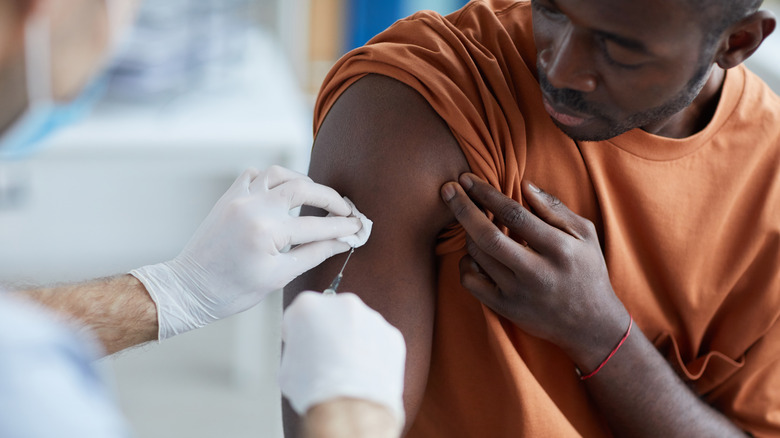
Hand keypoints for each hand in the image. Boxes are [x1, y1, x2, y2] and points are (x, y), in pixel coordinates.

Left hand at [131, 166, 363, 338]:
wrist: (189, 289)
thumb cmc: (232, 291)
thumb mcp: (278, 277)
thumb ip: (313, 254)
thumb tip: (342, 243)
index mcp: (266, 231)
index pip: (317, 225)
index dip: (342, 226)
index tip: (359, 227)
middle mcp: (253, 207)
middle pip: (303, 189)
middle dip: (330, 198)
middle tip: (347, 210)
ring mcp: (239, 199)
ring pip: (278, 174)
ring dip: (302, 182)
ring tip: (316, 197)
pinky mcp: (228, 198)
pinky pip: (254, 175)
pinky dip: (272, 179)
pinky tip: (282, 191)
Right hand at [279, 292, 405, 429]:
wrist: (349, 407)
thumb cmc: (315, 389)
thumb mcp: (286, 368)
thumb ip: (296, 349)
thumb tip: (303, 355)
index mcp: (308, 306)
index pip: (298, 315)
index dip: (297, 335)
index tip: (301, 347)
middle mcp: (342, 304)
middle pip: (331, 315)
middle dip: (327, 333)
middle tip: (324, 360)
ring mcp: (371, 318)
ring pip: (357, 326)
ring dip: (352, 342)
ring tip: (345, 371)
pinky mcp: (392, 335)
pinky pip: (379, 342)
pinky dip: (373, 354)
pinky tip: (363, 374)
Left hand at [441, 173, 629, 370]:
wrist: (590, 324)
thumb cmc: (587, 270)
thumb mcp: (584, 234)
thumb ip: (555, 208)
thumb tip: (525, 185)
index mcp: (559, 249)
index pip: (514, 215)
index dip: (487, 194)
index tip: (467, 179)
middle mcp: (536, 272)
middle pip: (488, 237)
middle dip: (463, 208)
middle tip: (447, 189)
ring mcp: (517, 293)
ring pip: (477, 256)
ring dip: (466, 232)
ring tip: (469, 218)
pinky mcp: (505, 308)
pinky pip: (471, 282)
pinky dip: (465, 263)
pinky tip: (474, 252)